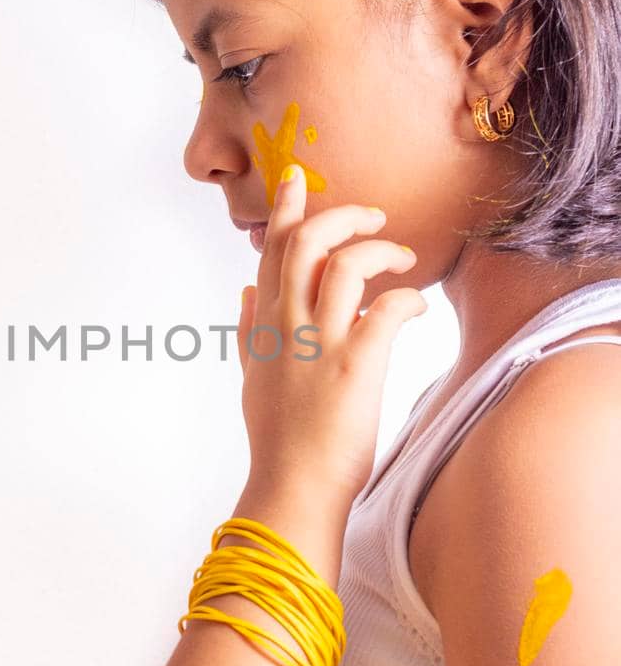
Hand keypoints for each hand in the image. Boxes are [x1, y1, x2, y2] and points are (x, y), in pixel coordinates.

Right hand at [236, 164, 426, 509]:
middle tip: (374, 216)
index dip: (287, 208)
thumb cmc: (279, 439)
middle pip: (306, 242)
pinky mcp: (355, 367)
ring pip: (344, 263)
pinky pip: (386, 310)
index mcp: (265, 326)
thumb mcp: (253, 377)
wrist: (293, 488)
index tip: (298, 176)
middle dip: (343, 215)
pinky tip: (418, 307)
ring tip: (404, 258)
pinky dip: (408, 298)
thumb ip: (249, 328)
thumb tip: (246, 289)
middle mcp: (288, 326)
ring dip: (380, 249)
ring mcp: (320, 344)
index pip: (272, 250)